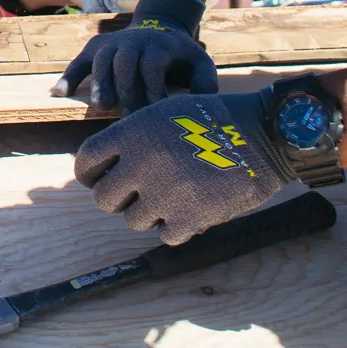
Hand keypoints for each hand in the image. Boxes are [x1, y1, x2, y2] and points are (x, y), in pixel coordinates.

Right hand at [56, 0, 216, 111]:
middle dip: (126, 88)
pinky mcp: (96, 48)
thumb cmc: (180, 57)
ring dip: (100, 83)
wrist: (159, 28)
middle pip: (124, 61)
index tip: (156, 112)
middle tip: (127, 117)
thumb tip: (200, 108)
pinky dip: (69, 76)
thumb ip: (205, 84)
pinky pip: (79, 60)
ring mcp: (112, 43)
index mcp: (159, 45)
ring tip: (101, 107)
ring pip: (102, 59)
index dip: (153, 87)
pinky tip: (60, 94)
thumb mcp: (200, 64)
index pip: (152, 64)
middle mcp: (133, 40)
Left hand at [74, 91, 293, 244]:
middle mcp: (142, 163)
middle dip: (118, 197)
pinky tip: (190, 208)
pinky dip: (176, 226)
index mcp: (132, 133)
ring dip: (149, 213)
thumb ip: (131, 136)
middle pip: (103, 199)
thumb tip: (105, 165)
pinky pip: (164, 235)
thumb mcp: (162, 112)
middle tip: (137, 193)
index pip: (85, 162)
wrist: (261, 134)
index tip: (98, 179)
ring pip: (133, 221)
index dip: (89, 174)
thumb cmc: (211, 120)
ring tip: (172, 195)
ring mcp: (165, 193)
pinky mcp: (190, 218)